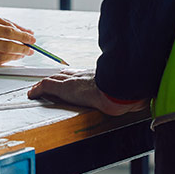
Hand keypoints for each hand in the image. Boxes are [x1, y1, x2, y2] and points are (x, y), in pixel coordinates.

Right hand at [0, 10, 35, 66]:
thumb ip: (6, 22)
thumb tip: (26, 32)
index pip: (7, 33)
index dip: (22, 36)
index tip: (32, 38)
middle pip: (6, 47)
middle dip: (22, 49)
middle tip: (31, 48)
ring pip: (2, 58)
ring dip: (16, 56)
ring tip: (23, 52)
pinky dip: (5, 61)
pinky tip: (11, 56)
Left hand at [27, 68, 147, 115]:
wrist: (120, 91)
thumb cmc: (126, 92)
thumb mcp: (127, 90)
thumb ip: (130, 92)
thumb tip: (143, 100)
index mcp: (96, 76)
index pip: (80, 73)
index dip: (71, 75)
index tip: (67, 76)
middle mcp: (83, 75)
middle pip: (65, 74)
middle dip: (57, 77)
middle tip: (50, 80)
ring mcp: (73, 81)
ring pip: (54, 79)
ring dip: (45, 83)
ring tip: (38, 88)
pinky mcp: (65, 89)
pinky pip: (47, 87)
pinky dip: (38, 90)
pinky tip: (32, 93)